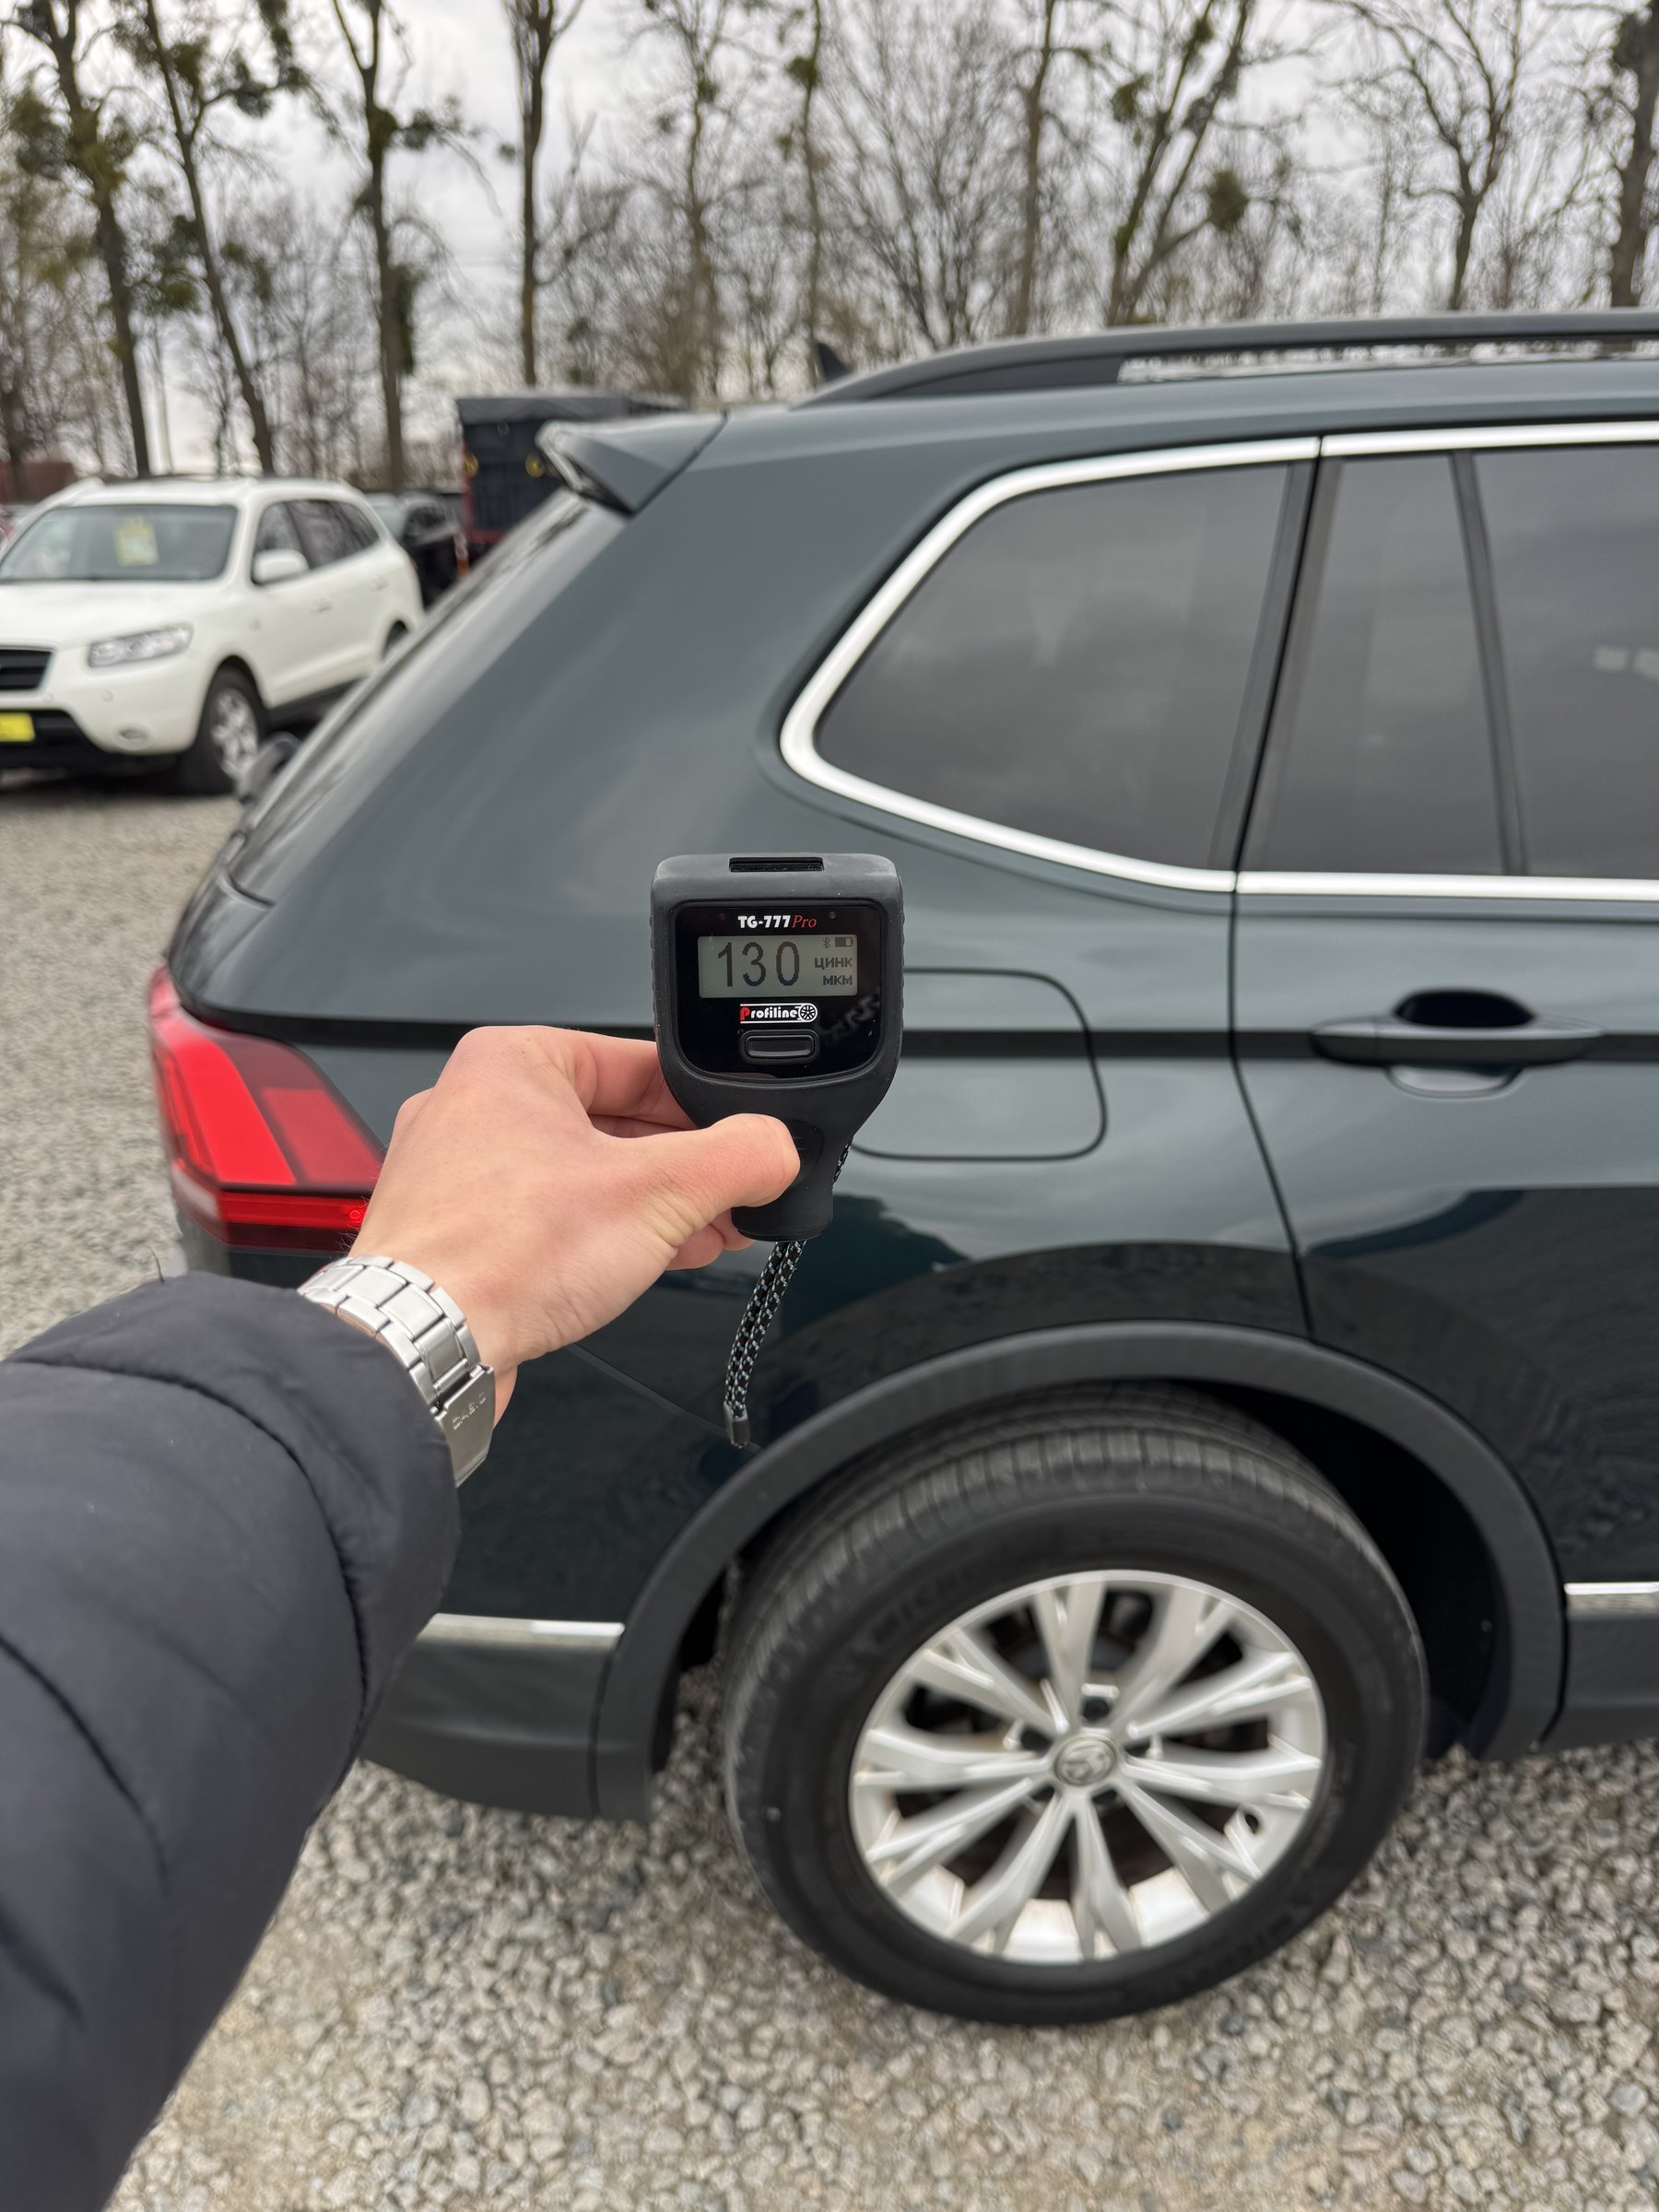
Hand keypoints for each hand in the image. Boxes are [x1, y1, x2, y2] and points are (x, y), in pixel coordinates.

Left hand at [350, 1027, 797, 1414]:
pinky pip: (549, 1219)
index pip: (638, 1063)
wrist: (424, 1343)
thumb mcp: (657, 1194)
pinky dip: (602, 1235)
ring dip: (650, 1207)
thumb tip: (778, 1147)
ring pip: (582, 1175)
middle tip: (733, 1194)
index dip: (704, 1103)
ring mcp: (460, 1173)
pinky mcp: (457, 1232)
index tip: (744, 1134)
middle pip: (613, 1123)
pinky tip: (649, 1261)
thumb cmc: (499, 1255)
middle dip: (682, 1167)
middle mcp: (475, 1106)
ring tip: (707, 1232)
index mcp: (512, 1062)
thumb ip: (737, 1158)